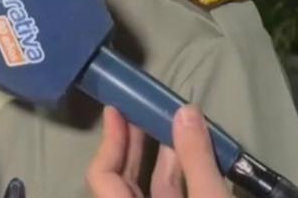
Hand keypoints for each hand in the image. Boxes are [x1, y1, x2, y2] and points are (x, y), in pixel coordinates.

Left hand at [87, 105, 231, 197]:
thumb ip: (196, 158)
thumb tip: (185, 111)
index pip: (101, 175)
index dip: (109, 141)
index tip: (116, 109)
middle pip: (123, 178)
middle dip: (134, 143)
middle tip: (143, 108)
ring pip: (150, 188)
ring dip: (163, 156)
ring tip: (175, 124)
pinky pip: (169, 196)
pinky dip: (179, 175)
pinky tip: (192, 152)